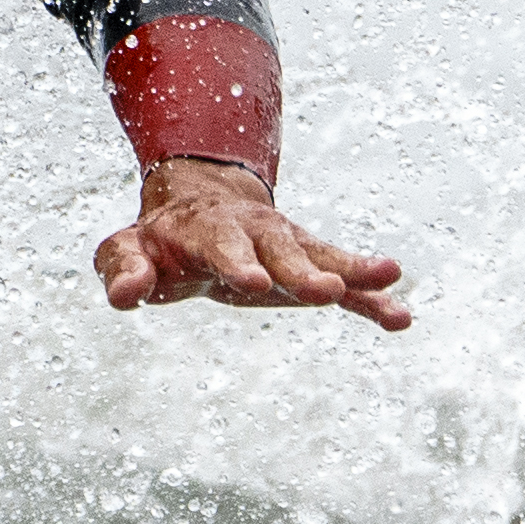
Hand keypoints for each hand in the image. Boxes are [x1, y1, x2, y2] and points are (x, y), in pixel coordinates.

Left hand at [96, 160, 412, 331]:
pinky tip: (401, 318)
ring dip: (353, 271)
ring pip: (321, 256)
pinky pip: (345, 281)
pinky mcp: (310, 265)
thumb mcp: (127, 250)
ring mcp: (287, 246)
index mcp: (207, 230)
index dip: (237, 262)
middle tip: (325, 290)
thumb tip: (123, 296)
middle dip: (301, 270)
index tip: (256, 282)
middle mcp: (254, 232)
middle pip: (280, 250)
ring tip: (391, 278)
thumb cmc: (159, 239)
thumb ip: (123, 270)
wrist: (200, 205)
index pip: (221, 246)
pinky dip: (371, 298)